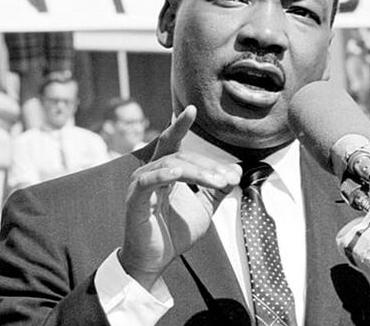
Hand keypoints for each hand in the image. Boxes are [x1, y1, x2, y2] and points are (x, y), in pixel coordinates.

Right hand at [119, 105, 240, 290]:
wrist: (154, 261)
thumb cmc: (173, 233)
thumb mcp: (202, 208)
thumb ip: (216, 189)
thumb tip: (235, 172)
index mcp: (164, 172)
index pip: (172, 143)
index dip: (180, 125)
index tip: (191, 108)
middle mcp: (150, 173)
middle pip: (180, 155)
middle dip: (208, 165)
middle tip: (229, 179)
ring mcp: (140, 185)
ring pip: (170, 165)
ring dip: (198, 172)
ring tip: (217, 183)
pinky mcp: (134, 200)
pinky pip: (148, 182)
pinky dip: (163, 175)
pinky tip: (177, 174)